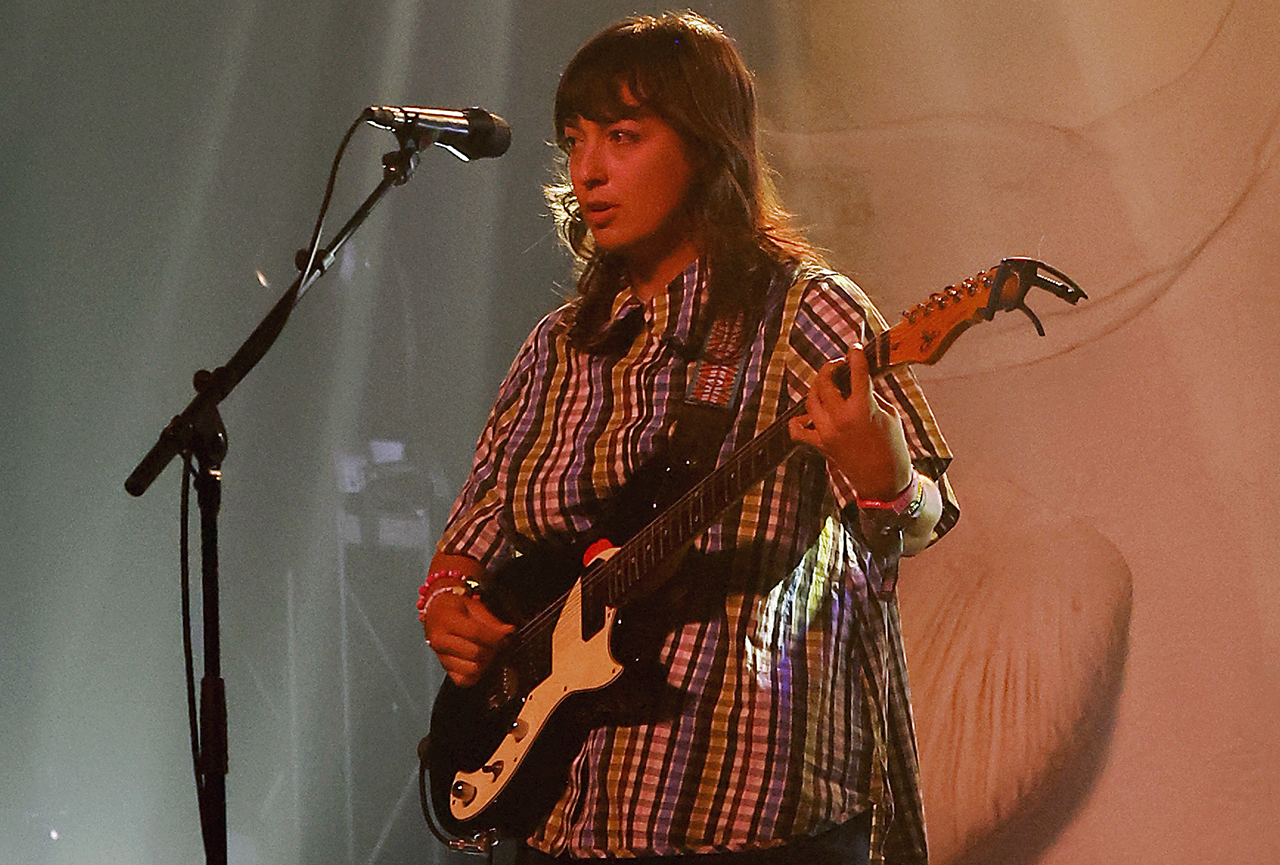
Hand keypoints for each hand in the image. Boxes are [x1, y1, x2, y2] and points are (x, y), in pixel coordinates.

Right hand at [421, 585, 513, 687]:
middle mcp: (441, 640)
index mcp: (448, 621)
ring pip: (471, 669)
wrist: (435, 612)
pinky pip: (463, 680)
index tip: (504, 637)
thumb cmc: (454, 608)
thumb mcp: (473, 606)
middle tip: (498, 644)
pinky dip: (475, 675)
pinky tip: (479, 664)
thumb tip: (508, 631)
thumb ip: (491, 621)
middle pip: (475, 653)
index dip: (495, 637)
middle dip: (492, 650)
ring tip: (488, 653)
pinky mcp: (444, 668)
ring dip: (485, 663)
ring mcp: (441, 656)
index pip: (476, 633)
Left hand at [788, 344, 912, 500]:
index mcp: (863, 409)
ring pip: (811, 399)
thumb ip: (871, 394)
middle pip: (825, 382)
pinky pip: (798, 430)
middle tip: (839, 365)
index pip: (856, 373)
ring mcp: (827, 432)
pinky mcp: (820, 444)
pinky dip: (800, 420)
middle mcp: (841, 418)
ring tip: (828, 385)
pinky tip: (809, 414)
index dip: (855, 355)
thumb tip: (859, 378)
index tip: (854, 347)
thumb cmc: (893, 447)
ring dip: (818, 387)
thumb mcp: (889, 415)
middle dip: (830, 368)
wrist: (884, 481)